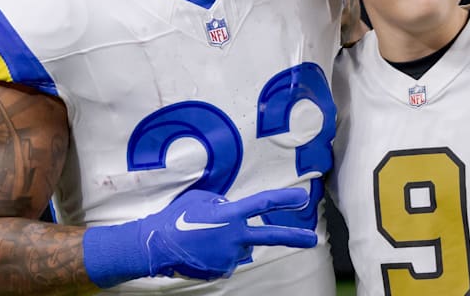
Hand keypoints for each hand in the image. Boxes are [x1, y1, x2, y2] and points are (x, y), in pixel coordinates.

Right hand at [83, 187, 316, 286]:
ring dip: (229, 242)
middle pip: (269, 237)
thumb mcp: (200, 199)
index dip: (284, 200)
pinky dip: (219, 254)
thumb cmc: (177, 217)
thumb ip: (222, 202)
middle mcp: (233, 236)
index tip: (303, 198)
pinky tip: (203, 250)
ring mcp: (229, 256)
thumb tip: (233, 208)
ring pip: (240, 247)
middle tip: (312, 239)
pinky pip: (228, 259)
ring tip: (205, 238)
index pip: (262, 204)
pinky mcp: (222, 270)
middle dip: (293, 237)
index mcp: (228, 215)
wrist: (157, 246)